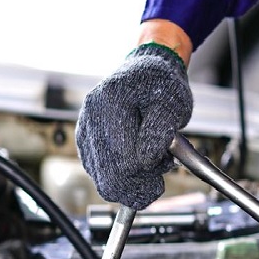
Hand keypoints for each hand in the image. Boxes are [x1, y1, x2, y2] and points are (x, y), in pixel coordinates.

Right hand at [75, 43, 192, 209]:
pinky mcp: (85, 141)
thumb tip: (146, 160)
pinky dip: (118, 176)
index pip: (124, 161)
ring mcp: (85, 129)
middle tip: (156, 185)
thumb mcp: (173, 102)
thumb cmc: (161, 84)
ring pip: (101, 180)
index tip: (161, 178)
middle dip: (136, 188)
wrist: (146, 70)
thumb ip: (161, 131)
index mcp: (112, 101)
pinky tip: (135, 163)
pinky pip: (98, 173)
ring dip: (128, 182)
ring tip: (150, 165)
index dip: (145, 177)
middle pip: (107, 177)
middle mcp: (91, 116)